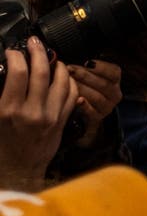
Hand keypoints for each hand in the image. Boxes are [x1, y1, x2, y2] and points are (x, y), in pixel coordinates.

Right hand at [0, 38, 78, 190]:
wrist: (17, 172)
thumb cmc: (0, 147)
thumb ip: (0, 95)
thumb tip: (5, 74)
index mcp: (8, 111)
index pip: (16, 73)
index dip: (16, 56)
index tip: (13, 51)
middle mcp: (31, 112)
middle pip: (41, 73)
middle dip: (38, 52)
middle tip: (35, 42)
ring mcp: (50, 117)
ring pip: (61, 81)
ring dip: (57, 65)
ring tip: (51, 57)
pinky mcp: (62, 122)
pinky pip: (71, 95)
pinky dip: (69, 82)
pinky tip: (63, 76)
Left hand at [65, 60, 120, 147]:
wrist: (84, 112)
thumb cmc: (84, 87)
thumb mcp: (89, 75)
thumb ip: (86, 66)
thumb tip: (73, 52)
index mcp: (115, 80)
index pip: (114, 72)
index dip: (101, 67)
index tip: (88, 62)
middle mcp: (115, 93)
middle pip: (103, 84)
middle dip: (85, 75)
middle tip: (70, 69)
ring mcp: (107, 106)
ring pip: (97, 96)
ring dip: (82, 88)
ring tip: (68, 83)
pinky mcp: (98, 117)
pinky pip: (92, 111)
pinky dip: (84, 105)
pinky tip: (77, 99)